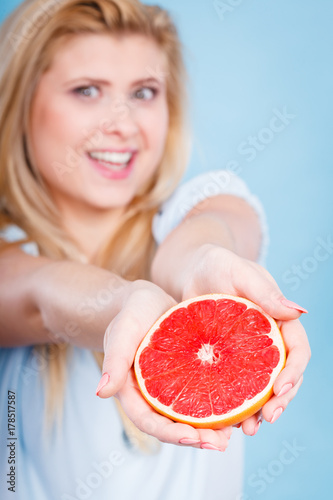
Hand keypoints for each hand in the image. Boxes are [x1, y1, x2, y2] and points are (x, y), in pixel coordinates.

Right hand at [96, 279, 231, 450]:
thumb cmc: (132, 312)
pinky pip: (201, 394)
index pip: (148, 420)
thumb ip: (114, 359)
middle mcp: (152, 394)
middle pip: (171, 425)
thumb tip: (101, 392)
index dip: (168, 433)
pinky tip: (238, 404)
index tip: (192, 438)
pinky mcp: (187, 375)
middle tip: (220, 443)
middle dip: (195, 438)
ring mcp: (171, 386)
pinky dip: (217, 403)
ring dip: (209, 427)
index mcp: (132, 390)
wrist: (148, 300)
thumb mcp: (123, 330)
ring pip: (189, 415)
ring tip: (233, 432)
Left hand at [179, 244, 310, 435]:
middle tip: (266, 419)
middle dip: (280, 400)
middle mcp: (267, 339)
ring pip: (261, 386)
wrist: (191, 271)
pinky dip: (235, 403)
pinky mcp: (227, 359)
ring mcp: (247, 351)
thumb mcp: (240, 273)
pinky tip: (226, 419)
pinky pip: (236, 385)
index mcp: (278, 319)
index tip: (280, 389)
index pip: (297, 350)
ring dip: (259, 410)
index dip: (294, 371)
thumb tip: (300, 312)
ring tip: (248, 429)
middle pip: (283, 375)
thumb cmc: (217, 264)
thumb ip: (265, 292)